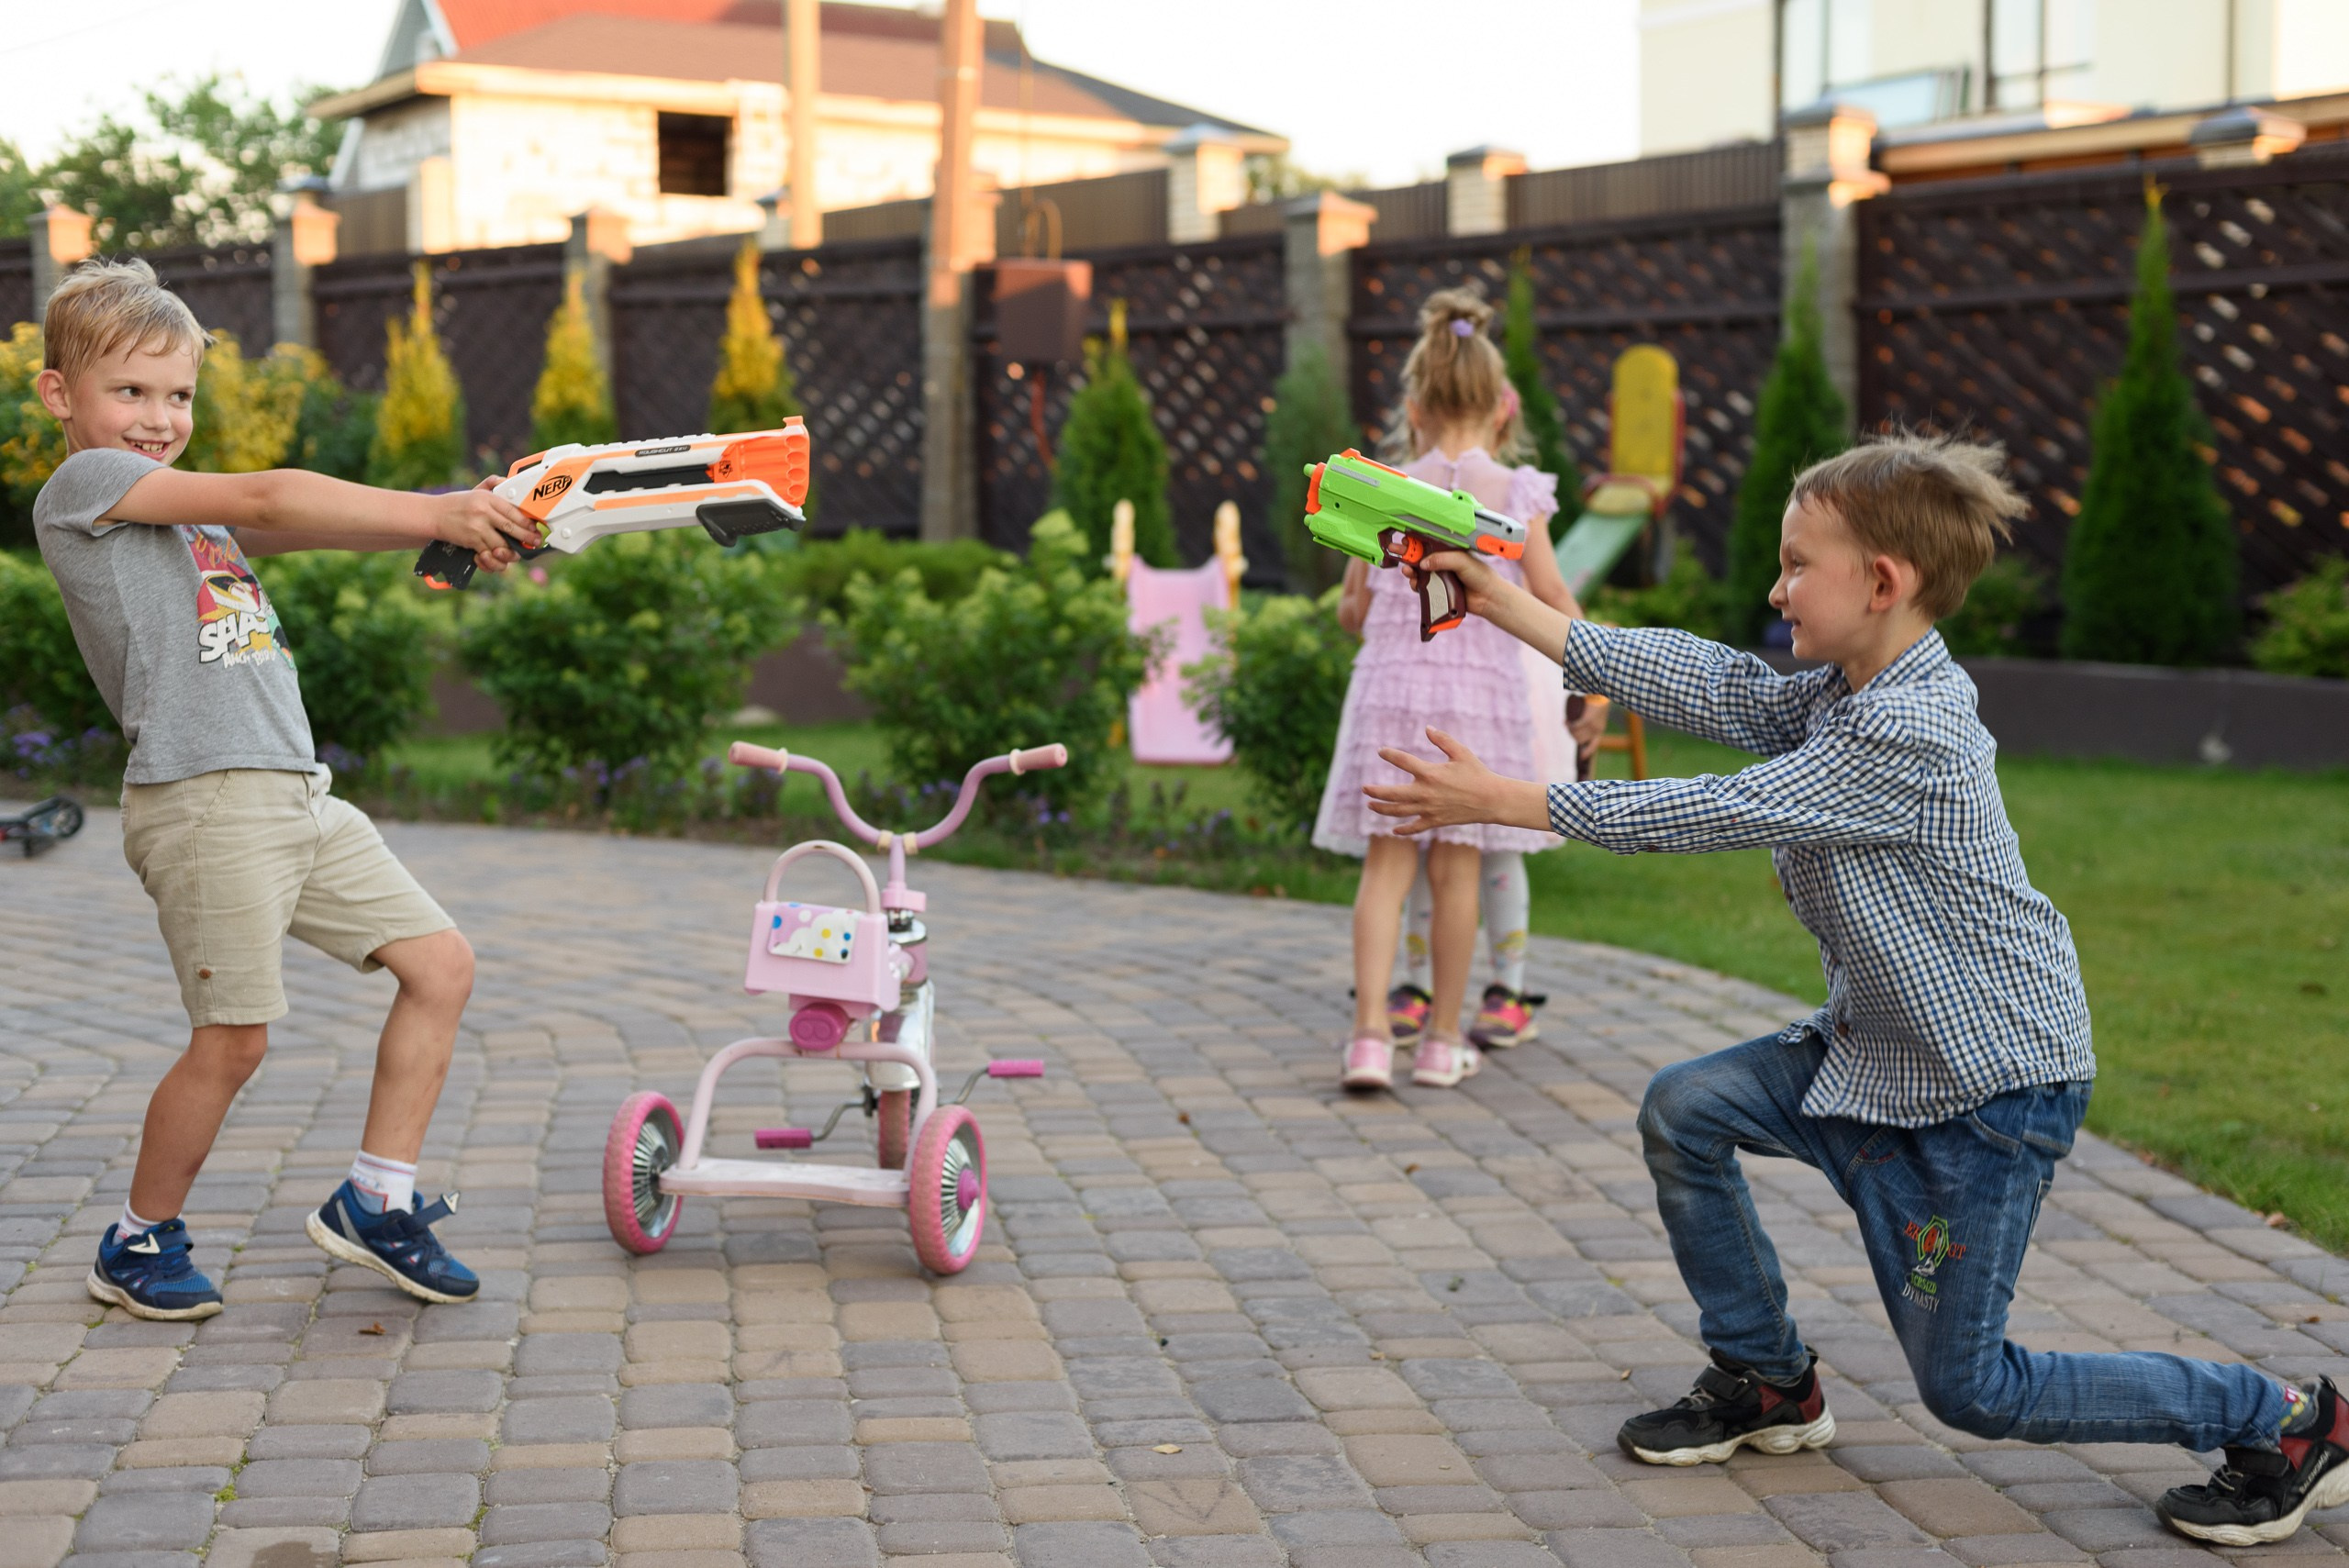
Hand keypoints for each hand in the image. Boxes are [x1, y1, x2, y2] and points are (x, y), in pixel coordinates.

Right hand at [428, 484, 536, 572]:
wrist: (433, 514)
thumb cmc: (457, 504)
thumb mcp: (475, 490)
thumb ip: (491, 484)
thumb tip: (506, 479)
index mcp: (487, 499)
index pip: (513, 511)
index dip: (527, 522)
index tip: (535, 528)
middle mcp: (483, 512)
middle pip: (511, 528)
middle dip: (526, 538)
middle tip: (535, 542)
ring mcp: (477, 528)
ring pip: (501, 544)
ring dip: (511, 552)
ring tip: (516, 553)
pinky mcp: (471, 541)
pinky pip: (488, 554)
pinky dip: (494, 559)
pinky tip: (498, 557)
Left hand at [1363, 728, 1550, 835]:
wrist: (1491, 800)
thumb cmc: (1477, 773)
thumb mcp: (1460, 752)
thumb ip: (1442, 739)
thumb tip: (1427, 728)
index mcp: (1430, 773)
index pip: (1402, 761)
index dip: (1389, 754)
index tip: (1381, 751)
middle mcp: (1425, 793)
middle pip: (1392, 793)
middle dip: (1375, 791)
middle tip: (1364, 788)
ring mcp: (1429, 809)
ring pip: (1399, 812)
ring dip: (1382, 809)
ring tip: (1370, 806)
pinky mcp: (1435, 821)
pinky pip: (1415, 827)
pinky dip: (1403, 830)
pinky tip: (1393, 830)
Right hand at [1403, 549, 1505, 619]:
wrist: (1488, 598)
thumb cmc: (1481, 575)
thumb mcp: (1461, 561)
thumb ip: (1442, 559)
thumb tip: (1423, 562)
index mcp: (1448, 549)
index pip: (1428, 542)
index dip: (1415, 540)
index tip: (1405, 540)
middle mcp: (1442, 561)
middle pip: (1419, 555)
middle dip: (1406, 553)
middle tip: (1395, 551)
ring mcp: (1439, 575)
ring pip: (1418, 571)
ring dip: (1410, 569)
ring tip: (1407, 570)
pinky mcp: (1437, 589)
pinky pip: (1421, 586)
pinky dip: (1415, 584)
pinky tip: (1415, 582)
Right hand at [1567, 697, 1607, 755]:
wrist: (1603, 692)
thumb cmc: (1599, 701)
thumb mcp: (1596, 714)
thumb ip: (1589, 720)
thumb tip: (1572, 725)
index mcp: (1600, 730)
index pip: (1593, 745)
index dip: (1587, 752)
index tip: (1582, 757)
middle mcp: (1596, 730)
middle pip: (1579, 739)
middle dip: (1572, 735)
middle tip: (1568, 727)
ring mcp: (1592, 725)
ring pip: (1576, 733)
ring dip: (1569, 730)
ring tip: (1567, 723)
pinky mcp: (1587, 719)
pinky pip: (1575, 726)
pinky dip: (1569, 725)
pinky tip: (1566, 722)